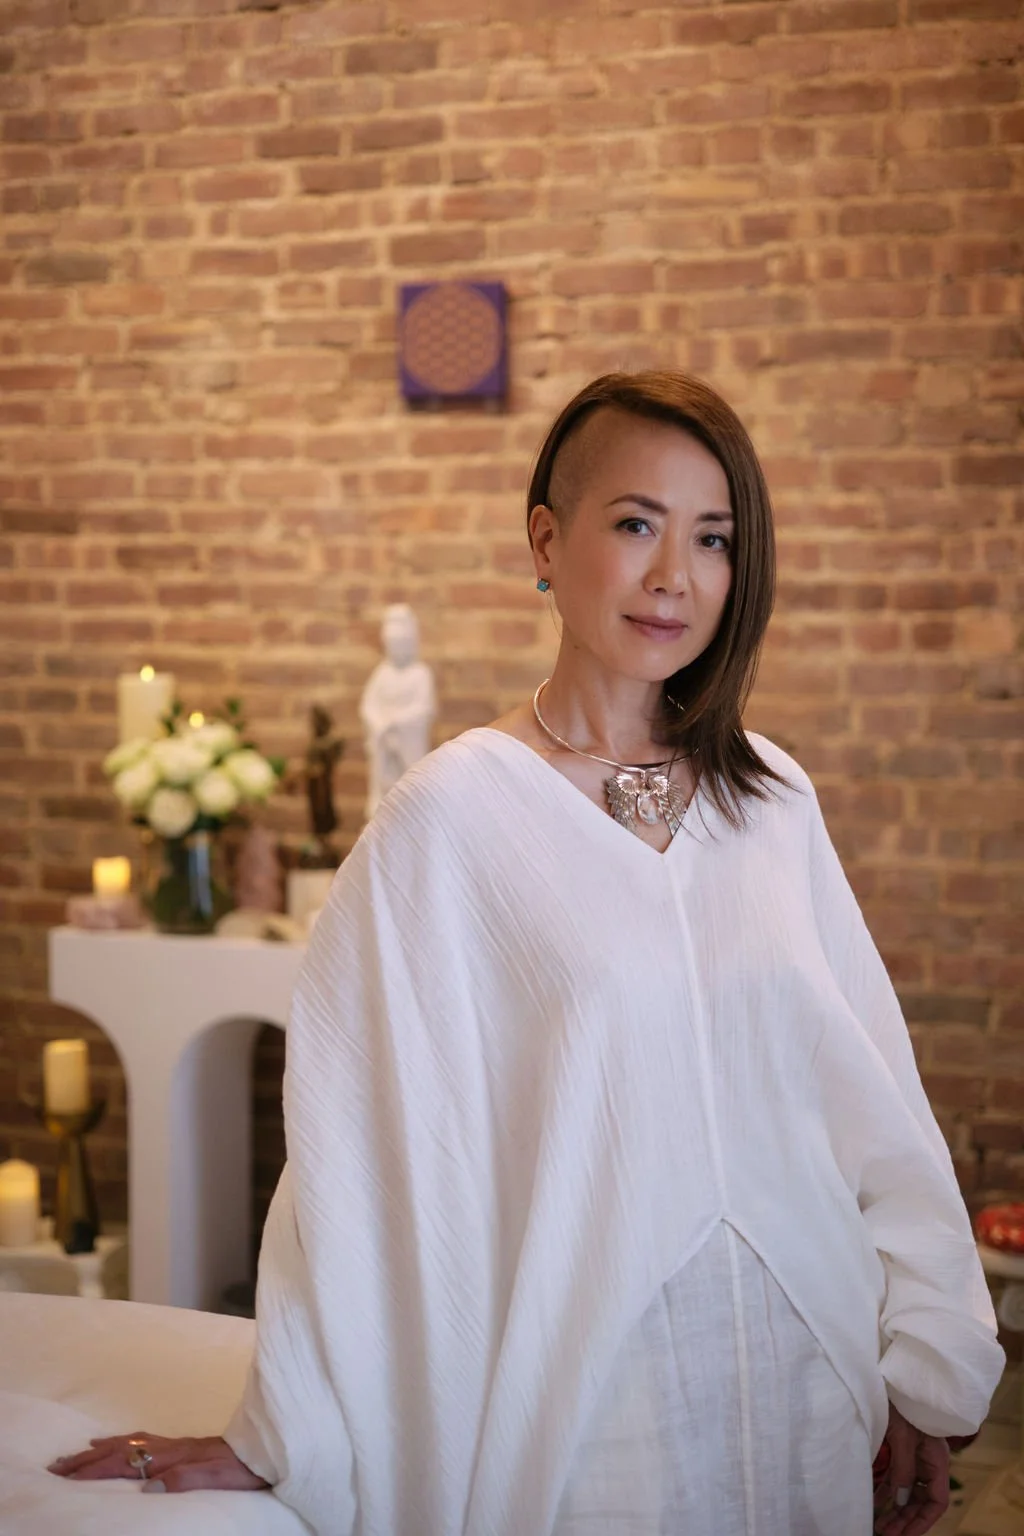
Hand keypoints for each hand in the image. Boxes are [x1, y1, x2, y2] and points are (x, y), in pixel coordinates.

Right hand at [48, 1433, 268, 1494]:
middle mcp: (173, 1446)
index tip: (66, 1476)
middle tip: (58, 1465)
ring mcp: (179, 1443)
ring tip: (80, 1451)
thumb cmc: (248, 1467)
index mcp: (175, 1457)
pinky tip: (123, 1442)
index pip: (125, 1462)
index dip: (94, 1470)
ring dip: (102, 1448)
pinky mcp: (187, 1444)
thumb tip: (148, 1488)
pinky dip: (126, 1440)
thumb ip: (186, 1480)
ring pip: (132, 1441)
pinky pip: (147, 1439)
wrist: (272, 1445)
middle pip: (122, 1450)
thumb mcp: (219, 1478)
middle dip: (88, 1459)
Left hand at [874, 1404, 949, 1535]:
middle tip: (885, 1535)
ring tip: (878, 1526)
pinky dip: (886, 1491)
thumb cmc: (901, 1401)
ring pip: (906, 1491)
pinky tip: (874, 1502)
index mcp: (936, 1459)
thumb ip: (904, 1468)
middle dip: (905, 1519)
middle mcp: (927, 1460)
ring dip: (894, 1509)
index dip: (922, 1521)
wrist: (890, 1374)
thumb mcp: (903, 1435)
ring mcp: (913, 1454)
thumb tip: (900, 1500)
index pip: (936, 1501)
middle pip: (919, 1499)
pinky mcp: (899, 1448)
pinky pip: (895, 1477)